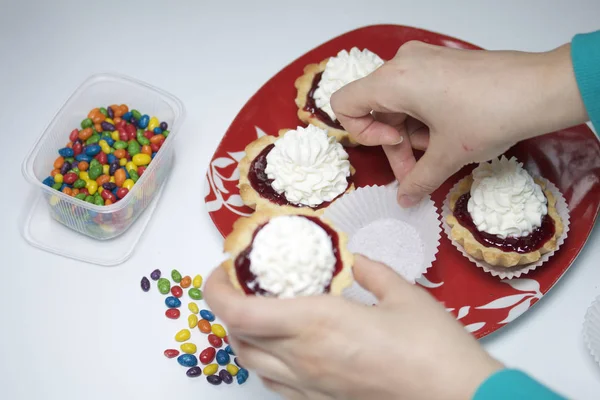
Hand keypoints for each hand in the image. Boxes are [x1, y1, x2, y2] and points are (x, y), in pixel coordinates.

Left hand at [205, 255, 501, 399]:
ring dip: (242, 335)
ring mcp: (309, 387)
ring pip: (250, 364)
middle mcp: (302, 358)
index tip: (223, 268)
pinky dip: (264, 362)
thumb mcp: (403, 293)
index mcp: (316, 322)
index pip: (239, 311)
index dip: (217, 289)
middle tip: (244, 283)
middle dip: (228, 307)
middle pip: (236, 336)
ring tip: (259, 313)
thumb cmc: (433, 345)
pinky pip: (274, 386)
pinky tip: (284, 348)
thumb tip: (353, 259)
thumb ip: (371, 270)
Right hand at [331, 41, 587, 206]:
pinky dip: (423, 118)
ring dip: (411, 133)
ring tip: (441, 150)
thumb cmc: (490, 115)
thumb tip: (403, 200)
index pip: (345, 104)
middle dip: (393, 143)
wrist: (542, 89)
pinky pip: (416, 93)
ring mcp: (423, 60)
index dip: (362, 133)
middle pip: (375, 108)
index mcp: (393, 80)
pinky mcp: (441, 63)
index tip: (395, 145)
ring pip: (397, 103)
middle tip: (416, 169)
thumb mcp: (447, 154)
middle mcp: (402, 64)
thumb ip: (416, 180)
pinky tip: (448, 134)